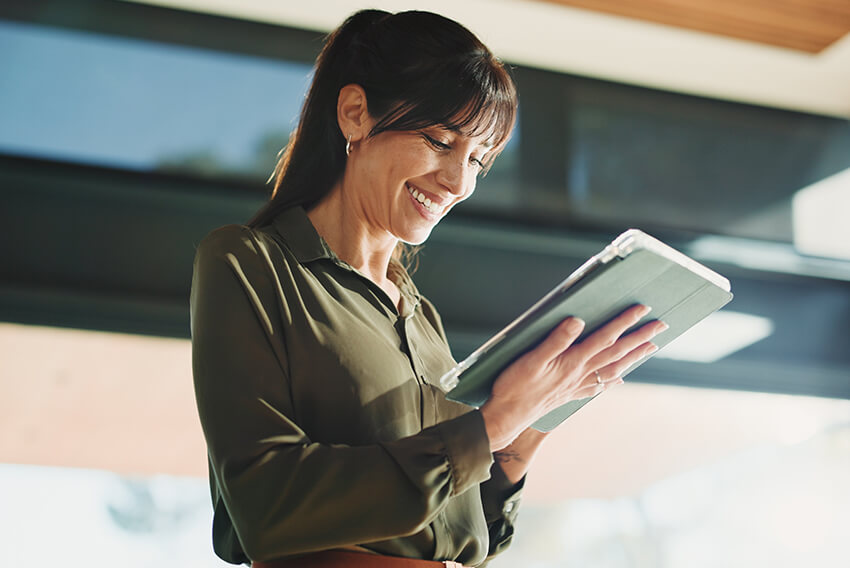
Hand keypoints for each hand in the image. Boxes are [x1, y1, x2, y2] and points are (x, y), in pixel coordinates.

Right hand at [479, 305, 666, 450]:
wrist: (508, 416)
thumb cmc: (516, 386)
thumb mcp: (531, 359)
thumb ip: (555, 340)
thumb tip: (578, 321)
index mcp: (572, 362)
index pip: (605, 338)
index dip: (624, 322)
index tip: (642, 309)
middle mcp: (580, 374)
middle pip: (617, 353)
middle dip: (640, 338)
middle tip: (661, 326)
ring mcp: (577, 385)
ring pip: (614, 369)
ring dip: (634, 357)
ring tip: (651, 347)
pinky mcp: (570, 394)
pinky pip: (599, 386)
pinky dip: (613, 380)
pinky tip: (620, 379)